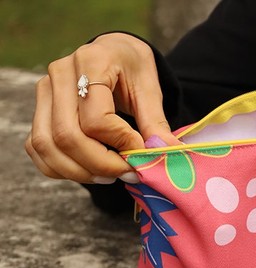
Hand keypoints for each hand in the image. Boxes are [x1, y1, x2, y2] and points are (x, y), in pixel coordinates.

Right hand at [25, 33, 180, 183]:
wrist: (114, 54)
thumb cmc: (133, 70)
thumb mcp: (150, 90)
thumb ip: (156, 123)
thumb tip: (168, 153)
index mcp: (91, 61)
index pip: (96, 119)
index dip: (121, 143)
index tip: (142, 151)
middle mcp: (59, 74)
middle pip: (68, 136)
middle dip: (102, 165)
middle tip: (129, 174)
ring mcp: (44, 92)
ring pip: (48, 146)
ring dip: (81, 172)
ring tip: (112, 177)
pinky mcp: (40, 111)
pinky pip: (38, 149)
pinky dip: (62, 169)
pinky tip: (91, 173)